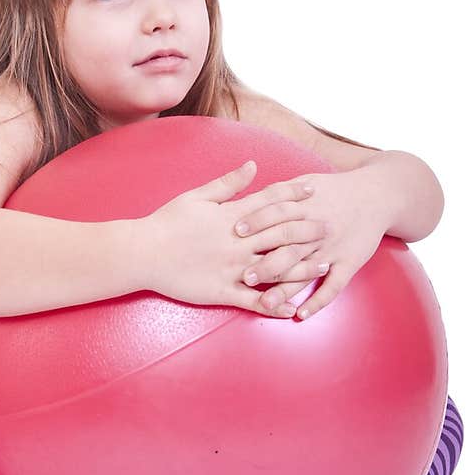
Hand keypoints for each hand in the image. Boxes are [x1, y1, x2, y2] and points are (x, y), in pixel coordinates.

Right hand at [142, 159, 325, 312]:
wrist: (143, 253)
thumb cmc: (167, 222)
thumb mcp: (197, 196)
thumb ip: (228, 183)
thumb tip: (253, 165)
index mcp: (232, 216)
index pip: (270, 202)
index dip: (294, 195)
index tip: (315, 190)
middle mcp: (237, 242)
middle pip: (281, 234)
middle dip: (308, 229)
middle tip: (330, 226)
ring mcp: (232, 269)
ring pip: (274, 268)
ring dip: (302, 268)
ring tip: (325, 266)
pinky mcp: (222, 291)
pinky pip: (253, 301)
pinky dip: (274, 305)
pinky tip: (293, 309)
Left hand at [233, 167, 387, 318]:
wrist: (378, 195)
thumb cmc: (336, 190)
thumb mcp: (308, 182)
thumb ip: (279, 192)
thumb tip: (247, 197)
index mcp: (307, 207)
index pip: (278, 213)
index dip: (257, 221)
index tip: (236, 231)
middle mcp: (318, 230)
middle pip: (290, 247)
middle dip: (267, 262)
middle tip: (244, 276)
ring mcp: (334, 249)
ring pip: (306, 272)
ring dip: (286, 289)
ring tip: (265, 304)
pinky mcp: (349, 263)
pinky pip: (334, 286)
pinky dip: (319, 301)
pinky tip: (301, 315)